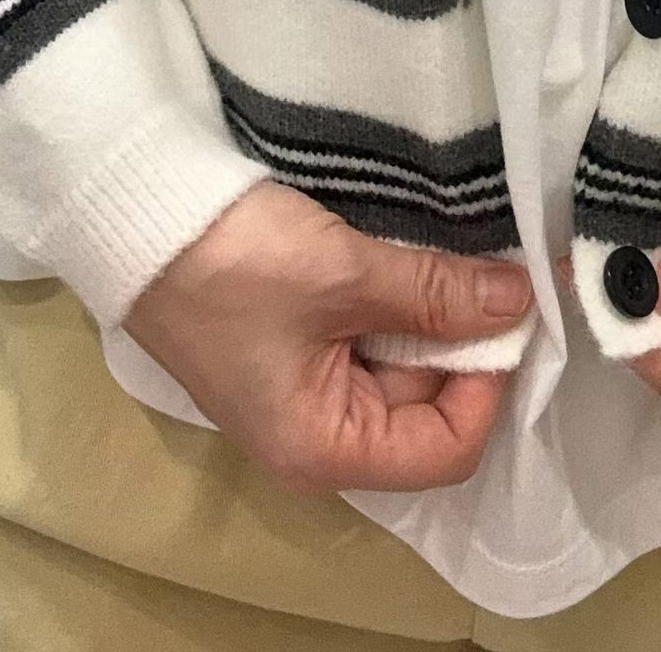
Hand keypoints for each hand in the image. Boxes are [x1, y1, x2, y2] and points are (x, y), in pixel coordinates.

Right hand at [123, 180, 531, 494]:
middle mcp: (319, 435)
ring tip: (466, 253)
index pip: (447, 448)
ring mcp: (307, 385)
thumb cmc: (237, 262)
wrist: (141, 212)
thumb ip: (437, 296)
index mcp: (323, 448)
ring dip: (437, 312)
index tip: (513, 308)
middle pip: (430, 406)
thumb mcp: (346, 275)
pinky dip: (403, 298)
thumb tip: (519, 303)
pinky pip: (374, 334)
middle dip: (469, 338)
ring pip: (406, 363)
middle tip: (505, 266)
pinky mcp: (299, 339)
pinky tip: (421, 255)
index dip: (490, 382)